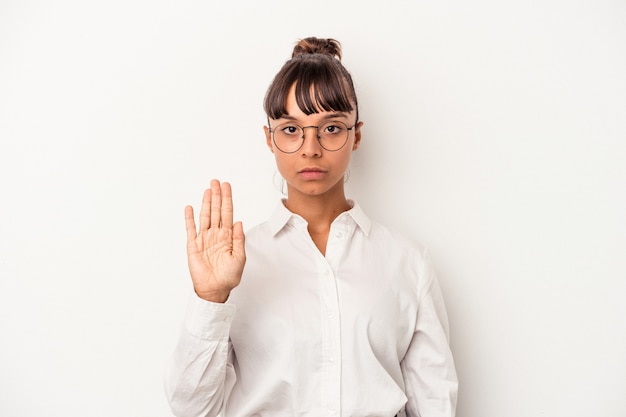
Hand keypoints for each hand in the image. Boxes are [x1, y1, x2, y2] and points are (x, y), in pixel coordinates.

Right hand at [185, 179, 245, 302]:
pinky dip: (189, 218)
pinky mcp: (193, 246)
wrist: (215, 290)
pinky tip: (190, 207)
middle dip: (217, 196)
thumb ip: (239, 239)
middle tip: (216, 182)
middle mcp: (216, 234)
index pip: (228, 213)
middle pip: (216, 211)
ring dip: (206, 202)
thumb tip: (240, 222)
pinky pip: (191, 229)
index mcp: (228, 236)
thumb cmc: (229, 276)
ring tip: (207, 190)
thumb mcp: (240, 257)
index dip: (227, 199)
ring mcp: (204, 239)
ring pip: (205, 216)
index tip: (227, 187)